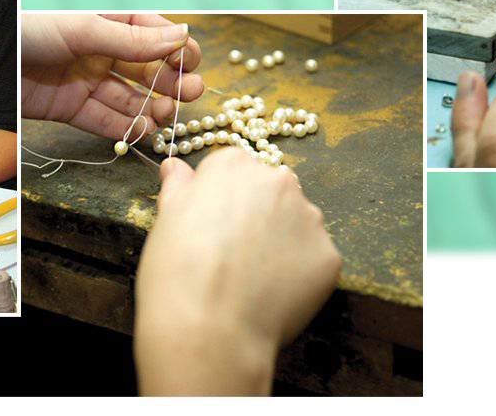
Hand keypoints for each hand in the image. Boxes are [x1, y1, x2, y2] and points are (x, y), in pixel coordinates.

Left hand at [21, 14, 204, 139]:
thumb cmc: (25, 25)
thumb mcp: (80, 27)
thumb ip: (130, 39)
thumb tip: (179, 38)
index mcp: (105, 20)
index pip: (151, 33)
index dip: (175, 48)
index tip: (193, 62)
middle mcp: (98, 50)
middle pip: (144, 69)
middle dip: (169, 82)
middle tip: (192, 94)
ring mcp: (84, 79)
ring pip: (127, 97)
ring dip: (150, 108)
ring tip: (167, 117)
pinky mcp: (67, 107)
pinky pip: (103, 119)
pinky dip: (123, 128)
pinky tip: (143, 132)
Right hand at [133, 149, 340, 394]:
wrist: (208, 330)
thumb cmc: (177, 274)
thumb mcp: (165, 220)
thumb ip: (178, 187)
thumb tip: (175, 168)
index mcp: (233, 165)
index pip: (233, 169)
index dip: (220, 200)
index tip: (212, 224)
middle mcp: (277, 180)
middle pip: (270, 190)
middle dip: (257, 214)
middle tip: (232, 253)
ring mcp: (309, 218)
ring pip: (297, 223)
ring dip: (281, 241)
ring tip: (252, 278)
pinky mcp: (329, 255)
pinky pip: (313, 259)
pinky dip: (298, 273)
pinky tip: (272, 294)